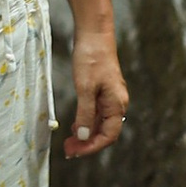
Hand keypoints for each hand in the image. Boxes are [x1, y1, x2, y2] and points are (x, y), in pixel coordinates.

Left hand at [64, 21, 130, 160]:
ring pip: (100, 123)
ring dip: (86, 134)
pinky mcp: (103, 91)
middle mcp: (117, 103)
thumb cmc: (91, 59)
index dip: (92, 147)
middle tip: (68, 150)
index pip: (108, 136)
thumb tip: (84, 137)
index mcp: (117, 104)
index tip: (75, 152)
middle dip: (87, 143)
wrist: (94, 34)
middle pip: (105, 132)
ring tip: (69, 142)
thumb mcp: (85, 88)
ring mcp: (110, 97)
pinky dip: (86, 122)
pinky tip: (75, 126)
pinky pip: (97, 113)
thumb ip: (85, 114)